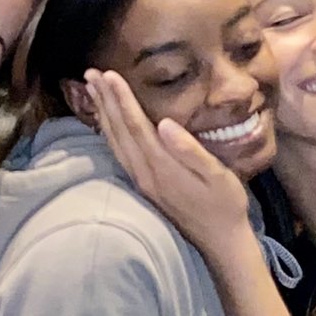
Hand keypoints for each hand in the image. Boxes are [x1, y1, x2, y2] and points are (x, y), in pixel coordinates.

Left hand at [85, 69, 252, 251]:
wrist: (220, 241)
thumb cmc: (225, 204)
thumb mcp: (217, 175)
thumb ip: (190, 150)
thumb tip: (165, 123)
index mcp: (163, 167)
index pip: (136, 126)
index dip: (122, 99)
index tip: (109, 75)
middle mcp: (145, 174)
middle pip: (120, 131)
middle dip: (105, 101)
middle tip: (90, 73)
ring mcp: (142, 182)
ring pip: (115, 142)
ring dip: (103, 115)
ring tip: (92, 91)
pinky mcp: (143, 187)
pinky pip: (119, 154)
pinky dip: (109, 133)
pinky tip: (106, 123)